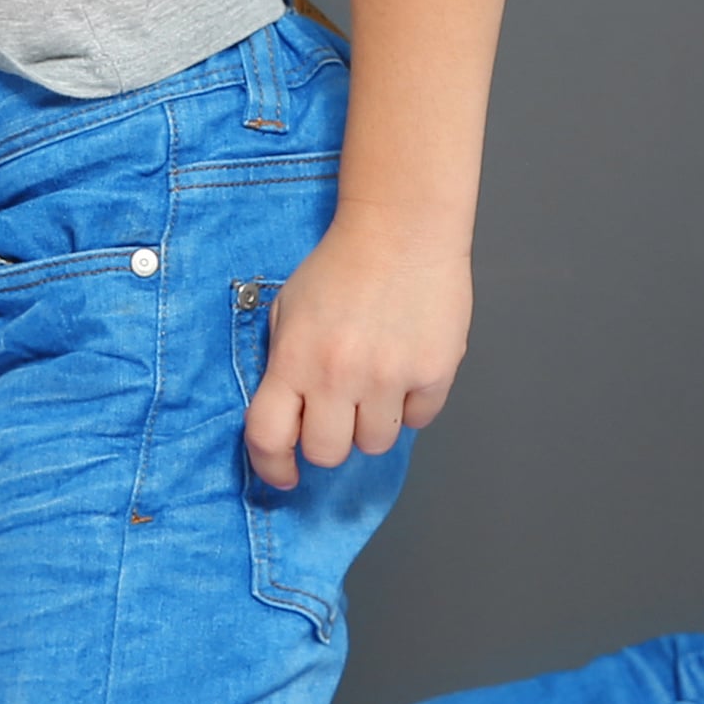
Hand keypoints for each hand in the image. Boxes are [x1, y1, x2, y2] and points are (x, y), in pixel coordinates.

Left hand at [243, 205, 469, 491]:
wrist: (401, 228)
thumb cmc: (342, 265)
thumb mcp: (288, 309)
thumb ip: (283, 364)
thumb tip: (286, 419)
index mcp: (294, 359)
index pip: (269, 437)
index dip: (273, 466)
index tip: (285, 474)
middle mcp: (339, 374)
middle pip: (328, 453)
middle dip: (330, 439)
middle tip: (339, 411)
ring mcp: (389, 375)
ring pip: (376, 444)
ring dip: (373, 422)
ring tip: (376, 380)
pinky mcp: (433, 371)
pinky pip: (419, 419)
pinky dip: (412, 403)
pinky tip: (406, 365)